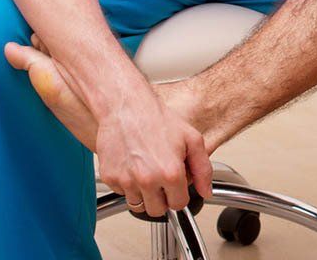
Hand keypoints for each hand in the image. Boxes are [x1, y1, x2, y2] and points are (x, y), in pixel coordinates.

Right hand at [96, 88, 212, 216]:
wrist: (127, 106)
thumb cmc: (158, 119)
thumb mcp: (192, 140)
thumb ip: (203, 169)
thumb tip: (206, 191)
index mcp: (170, 173)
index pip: (178, 204)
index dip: (179, 195)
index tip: (177, 186)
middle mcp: (147, 180)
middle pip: (157, 211)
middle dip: (162, 199)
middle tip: (162, 181)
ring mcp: (126, 180)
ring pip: (137, 204)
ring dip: (144, 194)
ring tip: (148, 171)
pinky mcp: (110, 177)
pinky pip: (121, 192)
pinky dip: (128, 184)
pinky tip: (134, 165)